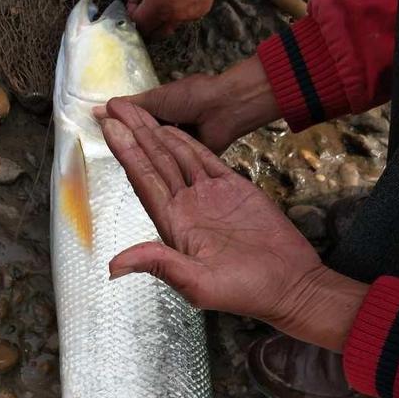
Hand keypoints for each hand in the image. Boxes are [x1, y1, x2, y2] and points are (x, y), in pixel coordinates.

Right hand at [95, 56, 280, 154]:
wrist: (224, 108)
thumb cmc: (191, 97)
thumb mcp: (156, 98)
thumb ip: (129, 107)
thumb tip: (98, 110)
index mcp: (160, 114)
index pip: (136, 128)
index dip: (123, 133)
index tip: (106, 136)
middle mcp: (169, 134)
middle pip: (145, 146)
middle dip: (134, 149)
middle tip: (116, 153)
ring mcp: (179, 151)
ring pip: (157, 160)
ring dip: (147, 161)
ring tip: (129, 167)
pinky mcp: (191, 167)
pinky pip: (172, 170)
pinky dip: (163, 171)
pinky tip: (148, 177)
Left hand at [101, 102, 367, 350]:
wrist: (290, 285)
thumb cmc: (245, 292)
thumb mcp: (198, 284)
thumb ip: (159, 265)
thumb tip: (114, 265)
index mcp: (174, 228)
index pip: (144, 183)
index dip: (126, 154)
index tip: (109, 127)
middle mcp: (187, 209)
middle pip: (155, 164)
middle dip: (135, 135)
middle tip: (116, 105)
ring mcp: (210, 198)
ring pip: (177, 158)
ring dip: (157, 133)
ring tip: (137, 108)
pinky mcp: (235, 190)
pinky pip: (206, 160)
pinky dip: (188, 143)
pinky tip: (171, 129)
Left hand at [126, 0, 223, 36]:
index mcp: (158, 7)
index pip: (139, 23)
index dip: (133, 14)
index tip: (133, 5)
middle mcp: (174, 16)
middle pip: (155, 33)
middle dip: (147, 23)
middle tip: (144, 9)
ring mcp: (189, 16)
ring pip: (171, 26)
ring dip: (163, 19)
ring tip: (162, 1)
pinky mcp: (201, 11)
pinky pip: (186, 18)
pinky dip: (179, 11)